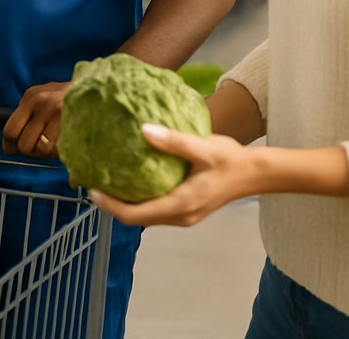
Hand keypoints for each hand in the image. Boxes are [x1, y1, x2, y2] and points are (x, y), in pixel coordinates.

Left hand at [2, 81, 68, 157]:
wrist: (96, 88)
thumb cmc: (66, 96)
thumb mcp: (42, 95)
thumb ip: (27, 112)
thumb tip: (11, 139)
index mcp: (32, 96)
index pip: (10, 129)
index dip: (9, 145)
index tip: (11, 150)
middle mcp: (43, 103)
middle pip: (23, 144)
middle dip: (29, 150)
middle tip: (38, 145)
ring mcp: (59, 114)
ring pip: (39, 151)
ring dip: (45, 151)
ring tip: (53, 141)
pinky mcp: (73, 126)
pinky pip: (56, 151)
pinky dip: (58, 151)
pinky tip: (64, 141)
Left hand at [90, 123, 254, 226]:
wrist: (255, 174)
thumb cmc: (231, 159)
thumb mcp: (203, 147)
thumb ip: (174, 141)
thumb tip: (144, 130)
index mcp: (181, 204)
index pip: (136, 215)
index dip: (111, 206)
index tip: (92, 190)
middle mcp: (180, 216)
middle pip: (137, 219)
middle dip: (113, 205)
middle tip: (93, 183)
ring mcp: (184, 215)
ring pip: (146, 216)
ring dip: (126, 203)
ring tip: (108, 180)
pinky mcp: (187, 209)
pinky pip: (156, 209)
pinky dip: (140, 199)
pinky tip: (134, 178)